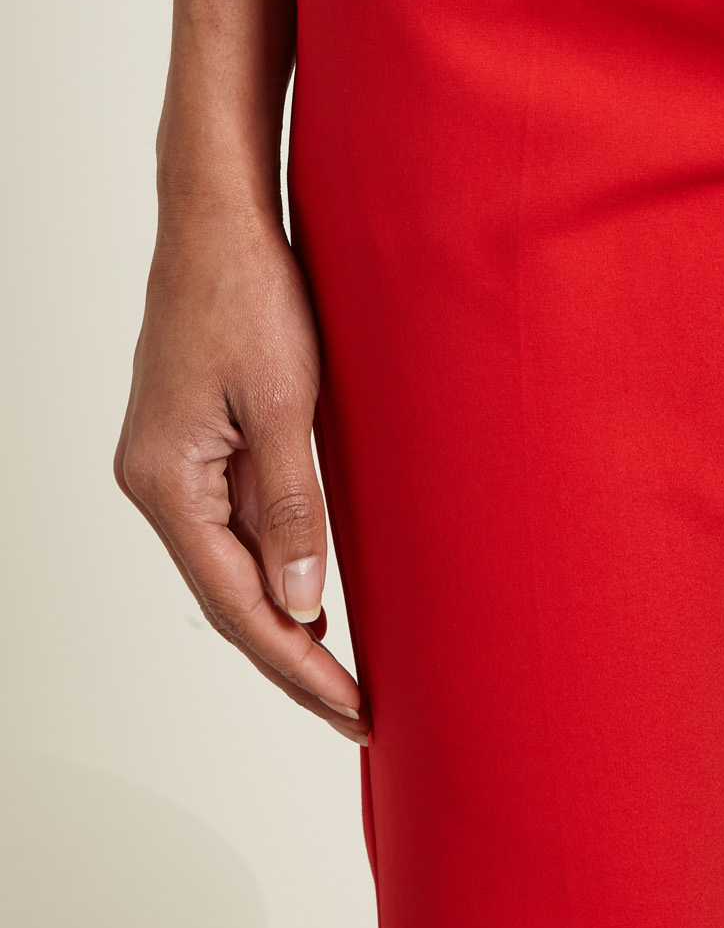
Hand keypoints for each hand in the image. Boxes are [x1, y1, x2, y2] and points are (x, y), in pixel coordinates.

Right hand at [114, 0, 367, 745]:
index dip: (296, 669)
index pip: (237, 606)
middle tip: (360, 708)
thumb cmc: (249, 295)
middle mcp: (158, 482)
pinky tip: (323, 588)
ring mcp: (176, 461)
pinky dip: (283, 557)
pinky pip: (240, 517)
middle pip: (231, 595)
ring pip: (236, 560)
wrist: (220, 215)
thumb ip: (293, 509)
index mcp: (166, 483)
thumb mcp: (286, 406)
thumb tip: (302, 607)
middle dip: (295, 655)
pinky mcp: (200, 438)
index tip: (352, 712)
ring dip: (290, 612)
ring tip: (351, 667)